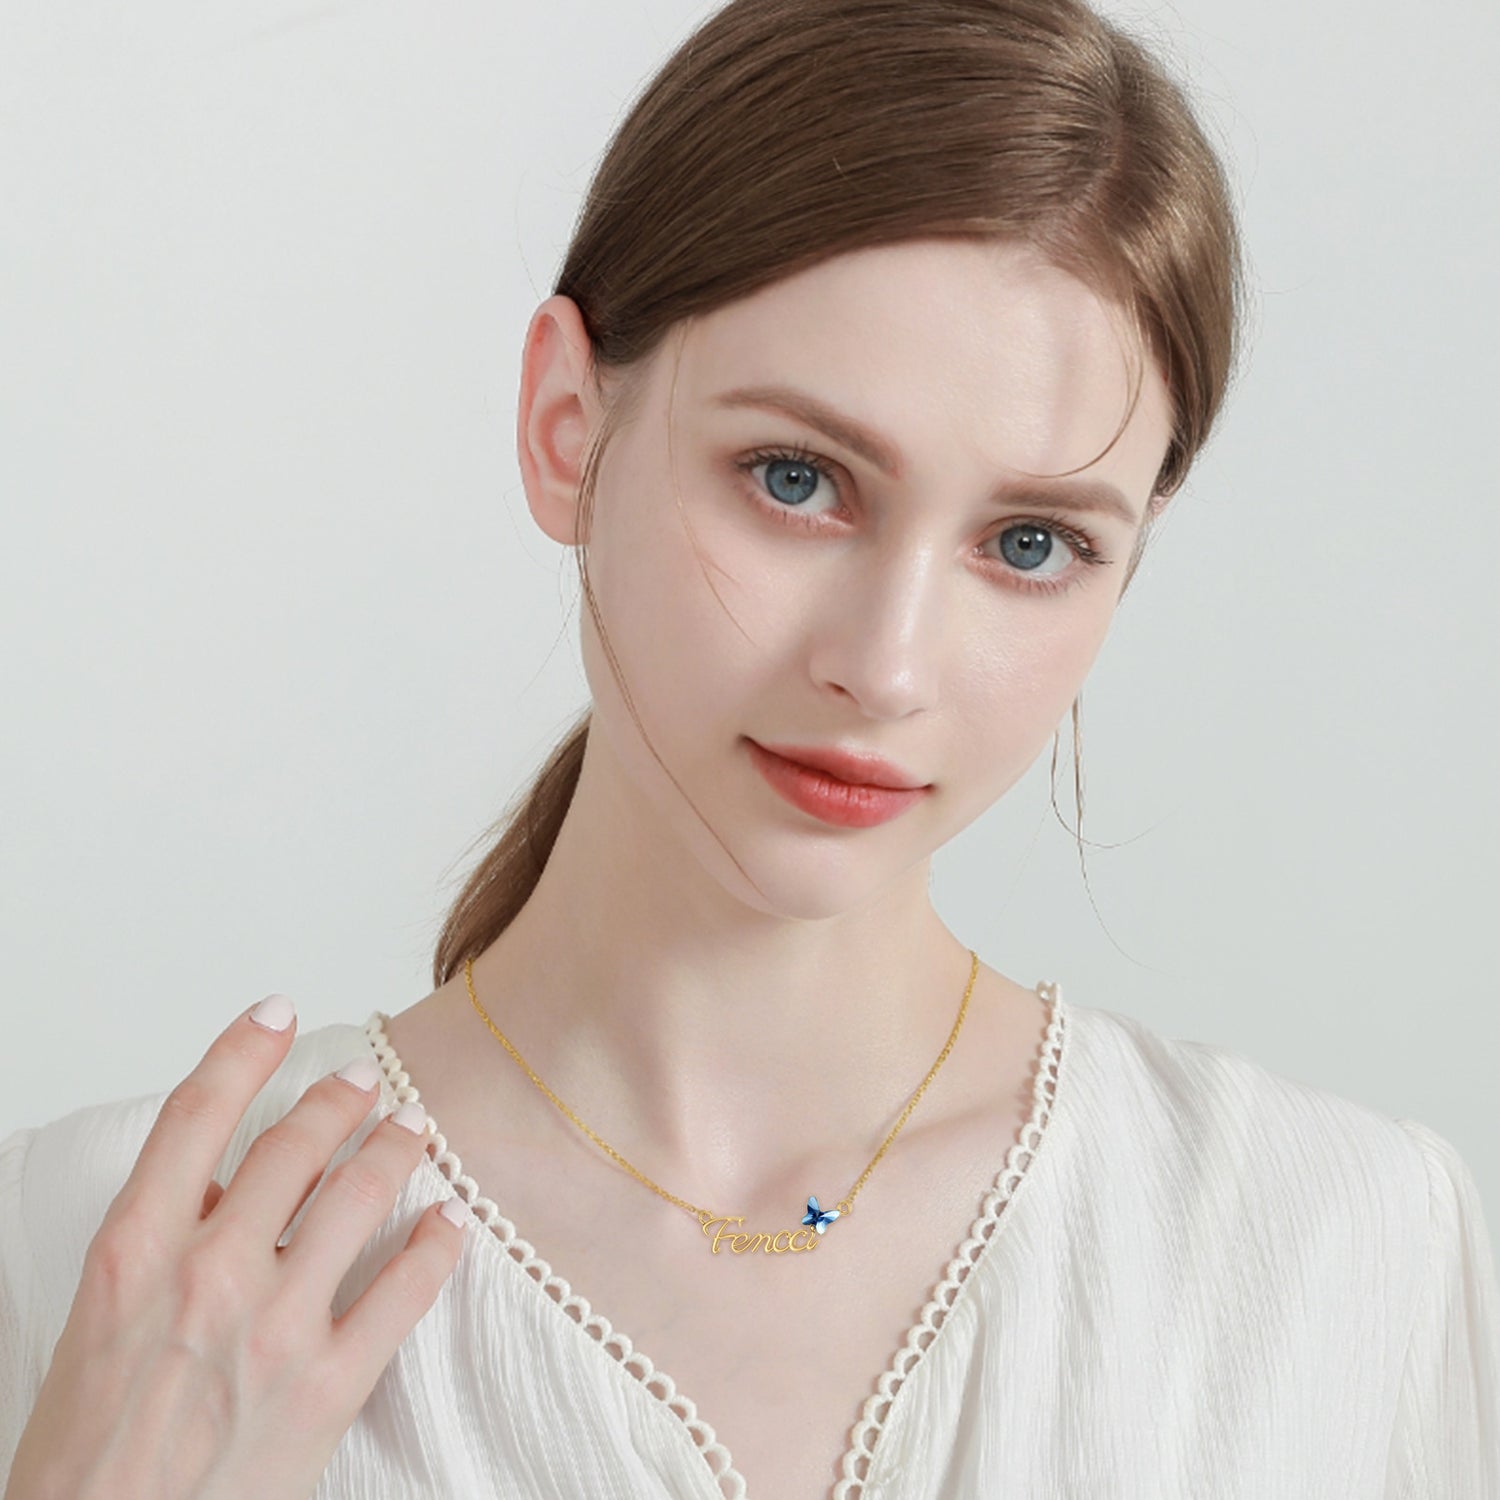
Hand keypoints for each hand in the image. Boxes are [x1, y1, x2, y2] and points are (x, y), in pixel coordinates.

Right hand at [4, 994, 471, 1499]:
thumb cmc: (82, 1456)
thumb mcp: (96, 1322)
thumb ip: (158, 1243)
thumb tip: (216, 1178)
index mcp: (133, 1252)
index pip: (197, 1115)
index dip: (245, 1050)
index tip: (278, 1013)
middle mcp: (209, 1272)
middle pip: (293, 1145)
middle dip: (340, 1099)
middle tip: (366, 1081)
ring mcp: (274, 1327)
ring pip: (360, 1196)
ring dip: (396, 1149)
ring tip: (417, 1128)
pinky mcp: (327, 1385)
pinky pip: (405, 1290)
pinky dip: (437, 1245)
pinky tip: (451, 1220)